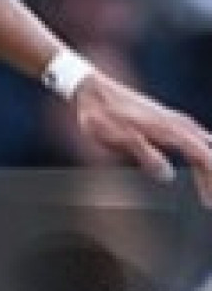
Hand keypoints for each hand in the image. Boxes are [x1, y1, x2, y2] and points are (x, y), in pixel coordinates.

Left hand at [72, 72, 211, 201]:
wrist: (91, 87)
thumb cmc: (100, 113)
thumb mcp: (117, 136)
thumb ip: (144, 154)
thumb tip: (167, 175)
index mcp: (168, 128)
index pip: (203, 156)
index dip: (209, 179)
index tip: (208, 203)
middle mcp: (177, 122)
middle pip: (207, 152)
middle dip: (209, 176)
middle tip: (207, 202)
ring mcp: (173, 118)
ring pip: (203, 145)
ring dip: (206, 168)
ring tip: (205, 191)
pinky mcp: (166, 118)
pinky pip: (194, 138)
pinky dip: (200, 155)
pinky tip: (197, 165)